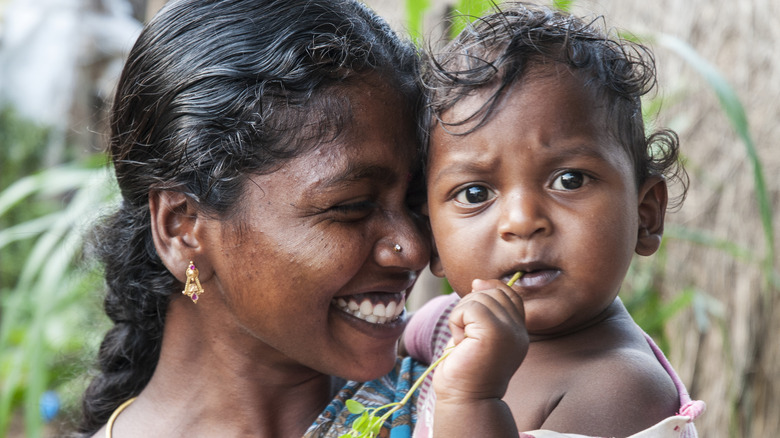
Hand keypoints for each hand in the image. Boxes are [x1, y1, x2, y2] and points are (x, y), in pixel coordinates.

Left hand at [433, 278, 528, 401]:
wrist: (466, 400)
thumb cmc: (466, 370)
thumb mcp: (479, 335)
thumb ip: (484, 312)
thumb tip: (478, 282)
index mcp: (519, 333)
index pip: (511, 295)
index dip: (492, 287)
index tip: (474, 290)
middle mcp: (519, 332)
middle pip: (495, 292)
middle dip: (471, 302)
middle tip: (464, 329)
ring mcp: (509, 332)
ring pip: (479, 298)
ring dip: (461, 315)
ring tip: (463, 339)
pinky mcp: (493, 333)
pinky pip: (469, 308)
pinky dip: (456, 320)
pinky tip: (459, 341)